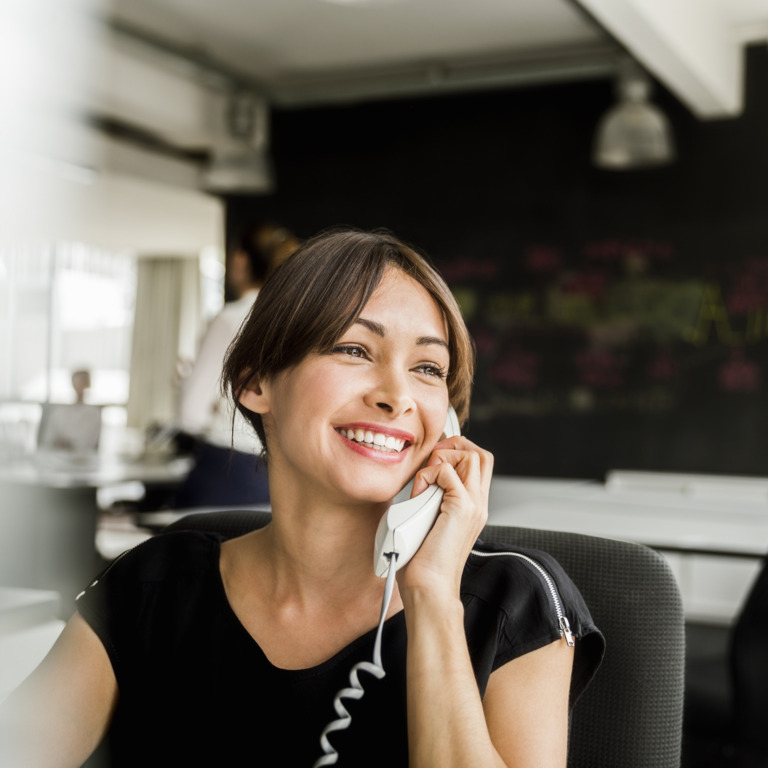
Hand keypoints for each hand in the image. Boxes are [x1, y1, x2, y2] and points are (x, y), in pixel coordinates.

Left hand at [398, 435, 493, 595]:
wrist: (429, 589)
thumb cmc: (422, 564)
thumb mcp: (429, 523)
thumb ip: (431, 501)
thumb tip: (416, 485)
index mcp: (473, 507)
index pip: (478, 464)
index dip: (456, 453)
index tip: (431, 463)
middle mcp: (478, 504)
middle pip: (481, 454)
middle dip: (453, 447)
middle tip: (431, 462)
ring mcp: (473, 506)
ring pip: (472, 456)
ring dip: (442, 459)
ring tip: (425, 481)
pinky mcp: (461, 508)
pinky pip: (448, 472)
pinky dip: (429, 474)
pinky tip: (418, 493)